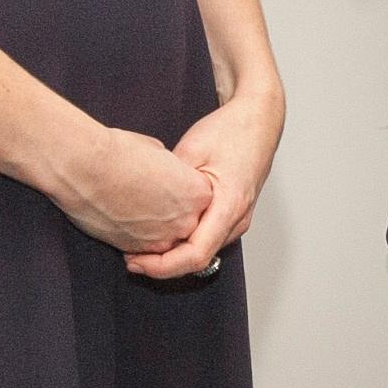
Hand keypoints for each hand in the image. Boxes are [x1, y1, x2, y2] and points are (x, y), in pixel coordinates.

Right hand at [48, 125, 213, 256]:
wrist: (86, 168)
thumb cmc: (120, 153)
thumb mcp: (158, 152)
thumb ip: (170, 171)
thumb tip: (165, 176)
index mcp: (199, 194)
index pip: (198, 199)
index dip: (181, 191)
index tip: (166, 183)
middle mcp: (187, 222)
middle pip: (186, 223)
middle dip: (171, 213)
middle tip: (150, 198)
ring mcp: (162, 239)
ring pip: (166, 239)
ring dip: (155, 229)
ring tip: (135, 209)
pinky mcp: (136, 249)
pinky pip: (144, 248)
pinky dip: (135, 237)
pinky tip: (122, 218)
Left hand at [126, 91, 283, 280]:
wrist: (257, 121)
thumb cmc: (231, 131)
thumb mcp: (191, 150)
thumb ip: (171, 183)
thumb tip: (145, 208)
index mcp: (230, 205)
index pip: (195, 255)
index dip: (162, 266)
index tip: (136, 262)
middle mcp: (238, 220)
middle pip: (198, 260)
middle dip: (162, 265)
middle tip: (129, 258)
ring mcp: (238, 221)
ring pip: (202, 253)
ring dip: (172, 256)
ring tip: (140, 247)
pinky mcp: (232, 216)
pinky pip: (206, 240)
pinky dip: (183, 244)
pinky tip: (161, 235)